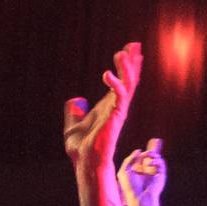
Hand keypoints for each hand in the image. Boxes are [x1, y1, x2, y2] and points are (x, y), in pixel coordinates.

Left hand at [63, 42, 140, 178]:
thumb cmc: (81, 147)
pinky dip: (115, 83)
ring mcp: (117, 111)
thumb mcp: (72, 126)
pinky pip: (119, 96)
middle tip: (133, 44)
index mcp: (108, 106)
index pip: (120, 82)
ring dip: (127, 68)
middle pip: (128, 79)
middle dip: (131, 62)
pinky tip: (106, 74)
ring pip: (128, 84)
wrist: (84, 161)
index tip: (128, 51)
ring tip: (122, 52)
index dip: (125, 67)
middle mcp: (116, 106)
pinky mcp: (115, 116)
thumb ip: (74, 112)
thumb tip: (75, 99)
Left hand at [118, 136, 165, 205]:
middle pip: (151, 156)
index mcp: (137, 170)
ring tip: (149, 154)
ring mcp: (154, 172)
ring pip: (156, 158)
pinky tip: (150, 163)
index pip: (141, 159)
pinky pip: (161, 163)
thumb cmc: (130, 185)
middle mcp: (146, 170)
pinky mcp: (161, 174)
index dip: (141, 154)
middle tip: (153, 143)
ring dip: (153, 154)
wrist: (139, 196)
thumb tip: (138, 150)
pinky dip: (156, 161)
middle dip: (152, 150)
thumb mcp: (124, 171)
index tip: (139, 151)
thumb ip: (129, 160)